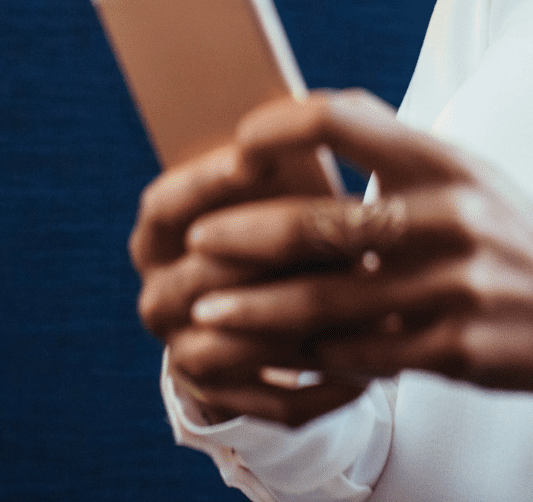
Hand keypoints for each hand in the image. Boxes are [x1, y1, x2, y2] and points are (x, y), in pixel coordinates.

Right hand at [129, 140, 369, 426]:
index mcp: (156, 237)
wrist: (267, 300)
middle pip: (208, 276)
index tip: (259, 159)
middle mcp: (160, 298)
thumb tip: (310, 127)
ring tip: (375, 311)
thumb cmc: (280, 220)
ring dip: (308, 328)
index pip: (165, 205)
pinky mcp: (226, 403)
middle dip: (278, 255)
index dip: (207, 182)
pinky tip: (375, 368)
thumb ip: (277, 162)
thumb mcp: (268, 187)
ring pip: (242, 344)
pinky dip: (327, 386)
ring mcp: (186, 353)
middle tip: (343, 236)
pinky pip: (278, 403)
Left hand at [178, 90, 532, 445]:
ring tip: (205, 313)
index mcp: (445, 161)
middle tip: (195, 243)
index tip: (235, 147)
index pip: (346, 120)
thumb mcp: (467, 174)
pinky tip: (272, 354)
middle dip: (245, 235)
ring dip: (256, 309)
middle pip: (323, 222)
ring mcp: (454, 287)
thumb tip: (299, 122)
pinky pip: (361, 354)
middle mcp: (451, 218)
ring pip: (328, 300)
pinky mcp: (455, 349)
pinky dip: (309, 354)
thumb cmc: (509, 238)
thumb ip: (393, 151)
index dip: (280, 129)